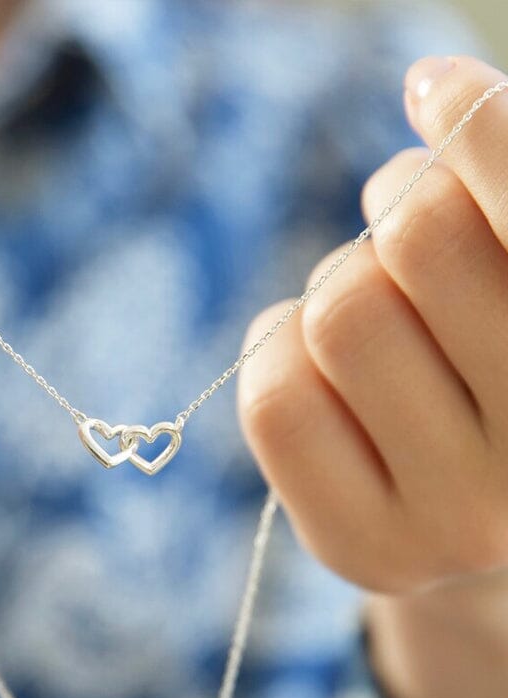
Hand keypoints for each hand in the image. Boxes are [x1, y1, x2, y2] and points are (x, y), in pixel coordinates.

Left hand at [237, 55, 507, 697]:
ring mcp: (462, 521)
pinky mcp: (365, 549)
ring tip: (371, 312)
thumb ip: (494, 197)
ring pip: (339, 312)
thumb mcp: (504, 275)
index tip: (432, 87)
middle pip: (420, 238)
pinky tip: (312, 364)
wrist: (479, 506)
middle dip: (397, 208)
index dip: (478, 130)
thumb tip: (436, 92)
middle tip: (403, 231)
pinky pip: (274, 396)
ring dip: (337, 283)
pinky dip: (276, 348)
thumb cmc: (497, 364)